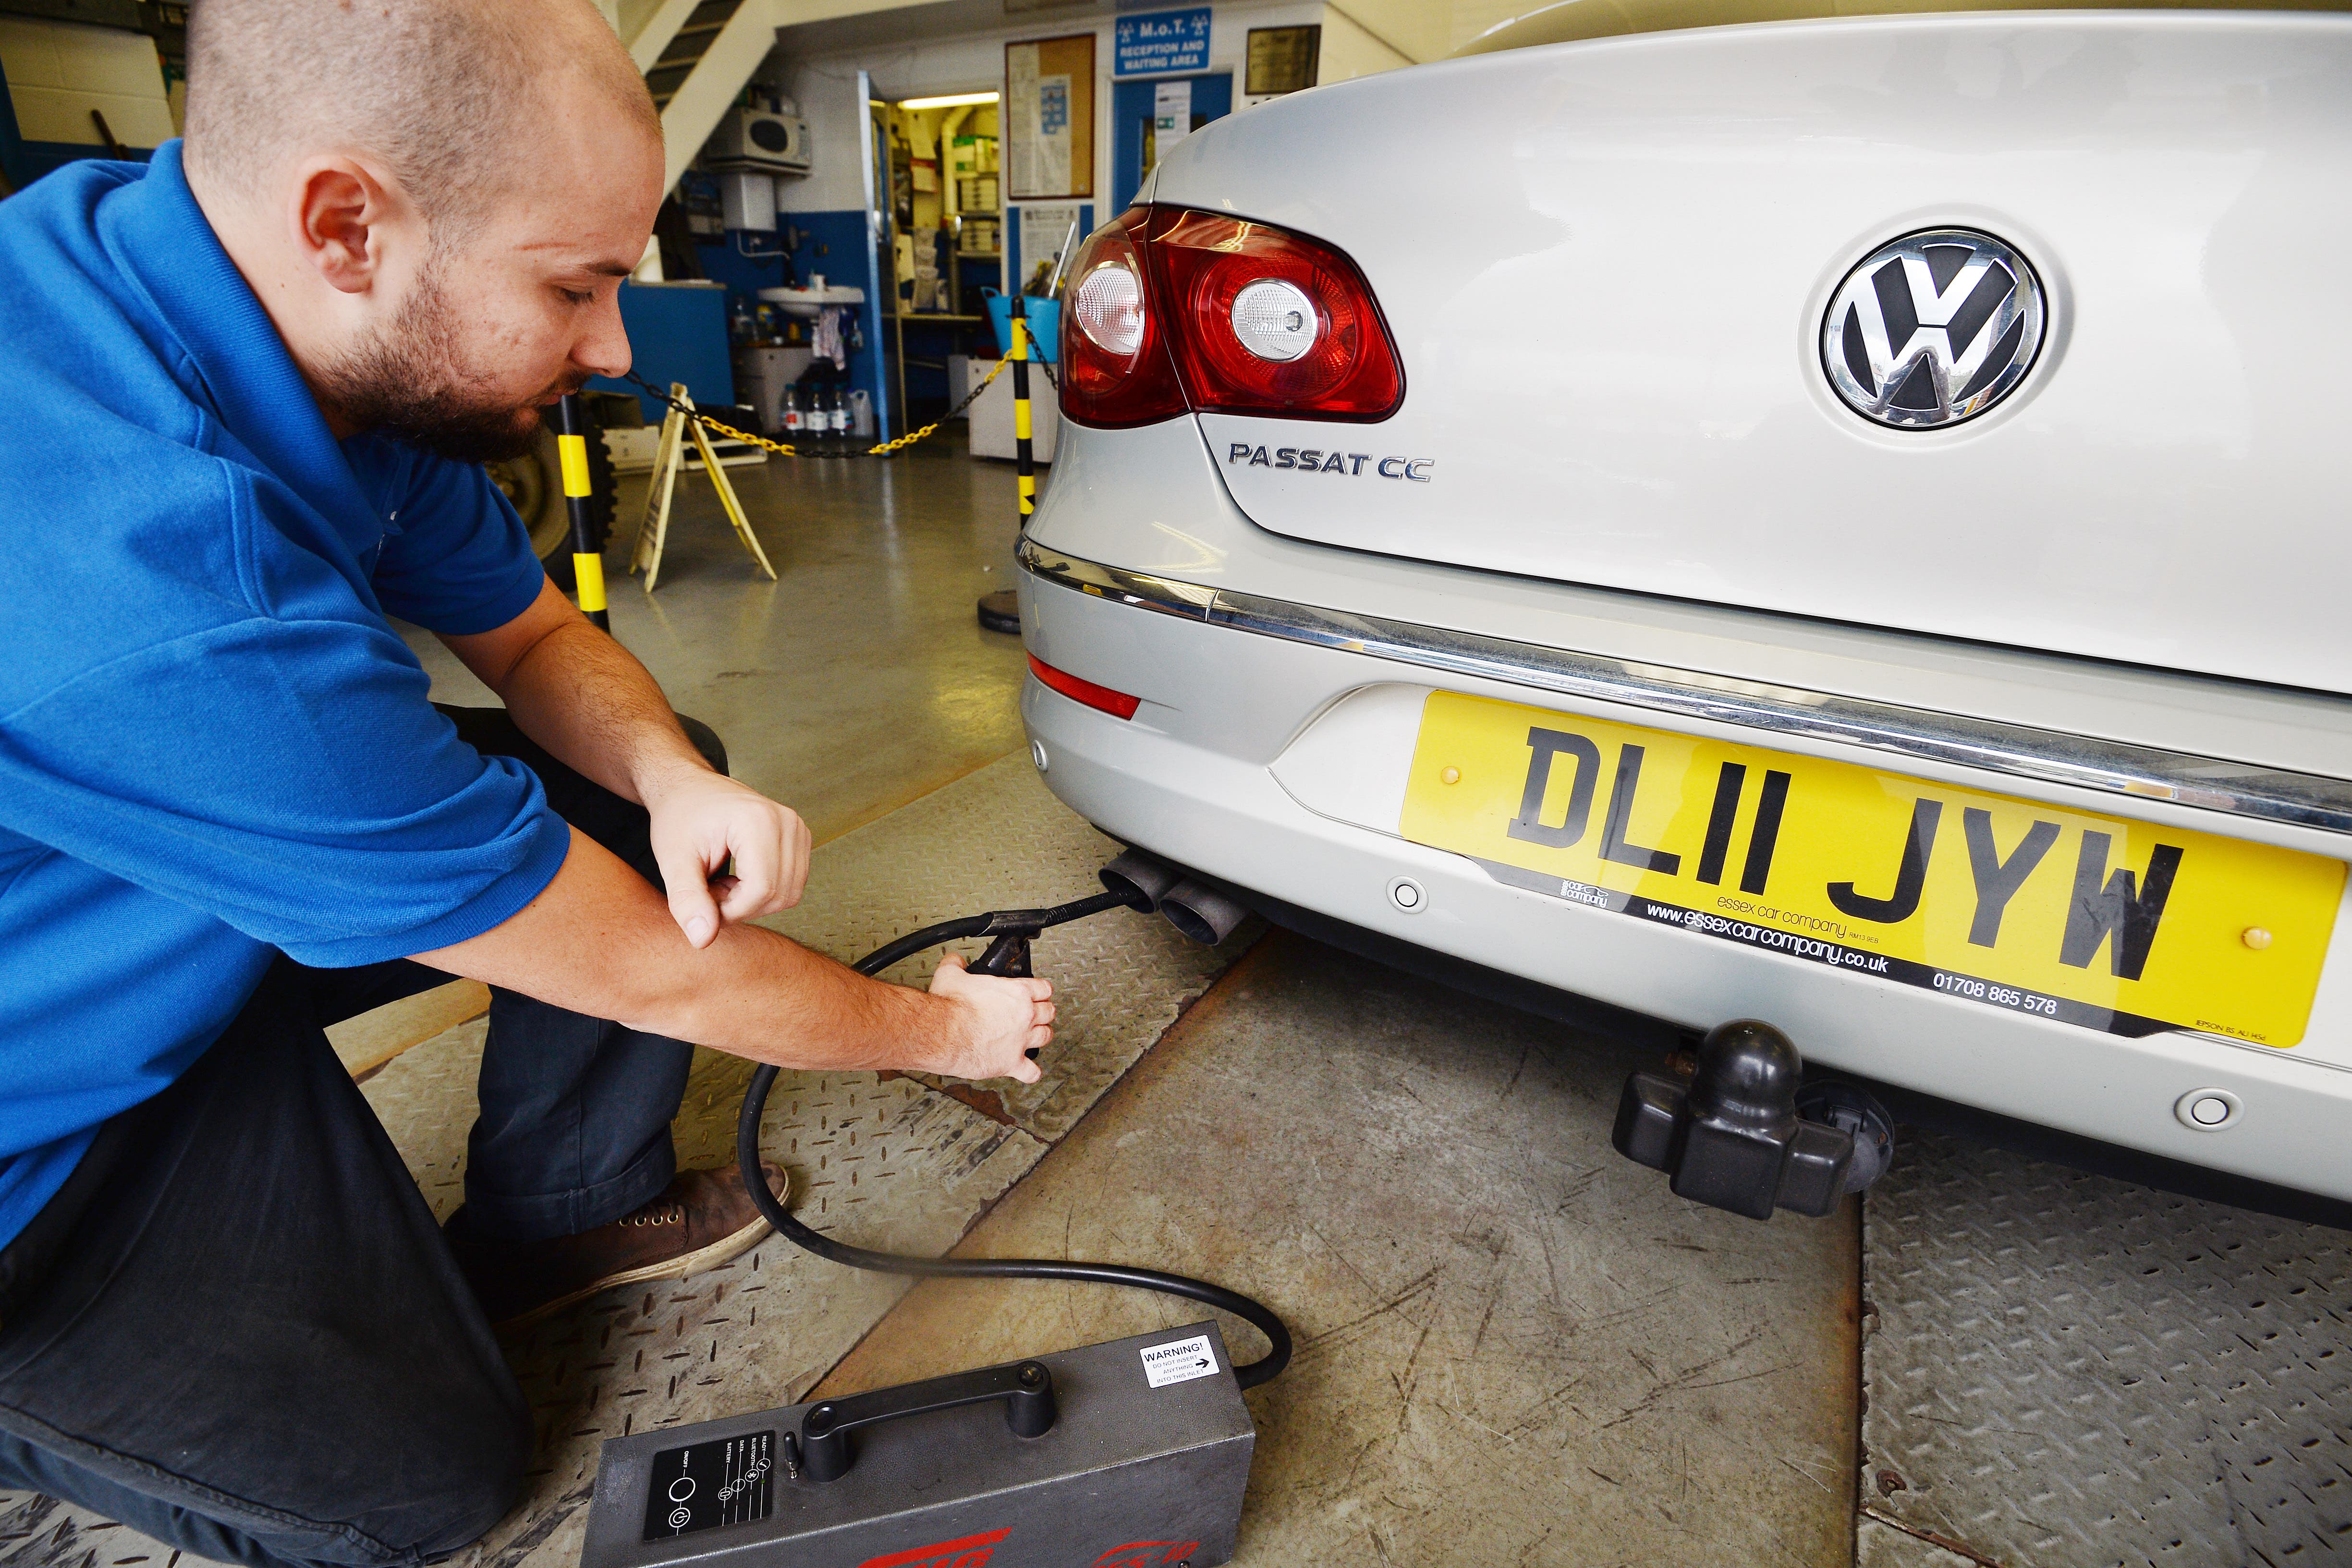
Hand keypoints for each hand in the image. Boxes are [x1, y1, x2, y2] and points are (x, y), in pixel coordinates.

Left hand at [645, 769, 811, 946]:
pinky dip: (764, 891)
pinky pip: (792, 884)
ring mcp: (798, 828)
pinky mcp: (800, 838)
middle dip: (741, 907)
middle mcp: (787, 821)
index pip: (761, 890)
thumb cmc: (678, 818)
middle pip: (778, 895)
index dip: (731, 911)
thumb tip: (703, 940)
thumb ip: (687, 900)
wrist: (688, 788)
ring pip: (788, 894)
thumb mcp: (673, 861)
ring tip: (721, 883)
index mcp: (757, 820)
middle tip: (708, 891)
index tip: (702, 900)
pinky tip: (738, 878)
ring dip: (752, 901)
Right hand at [927, 953, 1054, 1083]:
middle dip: (1044, 1012)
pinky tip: (1028, 1070)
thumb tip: (955, 960)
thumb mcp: (950, 975)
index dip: (1041, 991)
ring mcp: (1020, 1040)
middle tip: (1036, 1014)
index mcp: (1016, 992)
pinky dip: (1031, 1072)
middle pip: (1049, 1012)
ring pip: (1046, 1037)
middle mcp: (1024, 1016)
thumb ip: (956, 964)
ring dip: (1042, 1036)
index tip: (1037, 993)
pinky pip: (1031, 1072)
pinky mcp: (1011, 1063)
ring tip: (1035, 1036)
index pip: (1044, 988)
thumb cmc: (949, 1006)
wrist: (942, 1034)